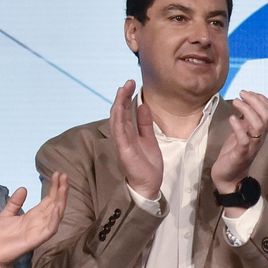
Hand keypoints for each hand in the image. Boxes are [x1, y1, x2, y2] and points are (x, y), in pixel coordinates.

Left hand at [0, 172, 68, 267]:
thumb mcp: (6, 214)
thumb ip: (15, 203)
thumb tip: (23, 188)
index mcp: (33, 216)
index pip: (48, 200)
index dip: (54, 188)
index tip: (57, 174)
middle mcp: (39, 222)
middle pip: (55, 204)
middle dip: (60, 190)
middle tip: (64, 175)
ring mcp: (39, 231)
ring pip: (55, 214)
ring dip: (61, 201)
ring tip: (63, 187)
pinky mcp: (36, 240)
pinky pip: (49, 230)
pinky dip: (54, 219)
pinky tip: (56, 208)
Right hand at [110, 80, 163, 199]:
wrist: (149, 185)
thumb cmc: (148, 165)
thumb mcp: (149, 139)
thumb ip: (145, 123)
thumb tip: (143, 105)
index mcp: (129, 134)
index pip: (125, 112)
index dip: (126, 98)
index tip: (131, 84)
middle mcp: (123, 137)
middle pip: (119, 113)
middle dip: (122, 97)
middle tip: (127, 82)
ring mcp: (122, 143)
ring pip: (117, 120)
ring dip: (119, 104)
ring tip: (122, 90)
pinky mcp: (124, 151)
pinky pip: (119, 133)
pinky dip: (119, 120)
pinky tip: (120, 108)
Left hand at [210, 91, 267, 196]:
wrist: (228, 178)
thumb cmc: (234, 154)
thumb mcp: (241, 133)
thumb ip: (246, 121)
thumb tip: (246, 104)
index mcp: (260, 132)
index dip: (261, 99)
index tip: (248, 93)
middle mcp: (259, 138)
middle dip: (256, 100)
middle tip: (242, 94)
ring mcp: (251, 146)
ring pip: (258, 125)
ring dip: (247, 110)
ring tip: (236, 102)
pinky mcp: (241, 153)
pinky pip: (244, 139)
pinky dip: (238, 126)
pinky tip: (231, 119)